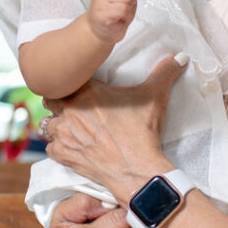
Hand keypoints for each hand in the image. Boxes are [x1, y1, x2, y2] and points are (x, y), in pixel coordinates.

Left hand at [43, 54, 186, 203]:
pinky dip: (58, 147)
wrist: (136, 170)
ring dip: (57, 125)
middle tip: (74, 107)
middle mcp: (69, 110)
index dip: (66, 83)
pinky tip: (72, 146)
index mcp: (86, 91)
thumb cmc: (142, 132)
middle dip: (58, 102)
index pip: (61, 79)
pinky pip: (50, 148)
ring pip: (47, 125)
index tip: (75, 87)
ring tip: (72, 127)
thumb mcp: (155, 97)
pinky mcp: (63, 155)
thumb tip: (180, 57)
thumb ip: (164, 72)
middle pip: (49, 100)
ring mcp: (63, 134)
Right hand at [87, 0, 149, 44]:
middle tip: (123, 9)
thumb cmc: (112, 16)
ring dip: (128, 10)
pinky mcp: (102, 13)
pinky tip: (118, 19)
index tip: (126, 0)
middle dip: (131, 0)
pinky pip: (123, 9)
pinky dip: (125, 16)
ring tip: (119, 15)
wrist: (100, 33)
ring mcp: (100, 1)